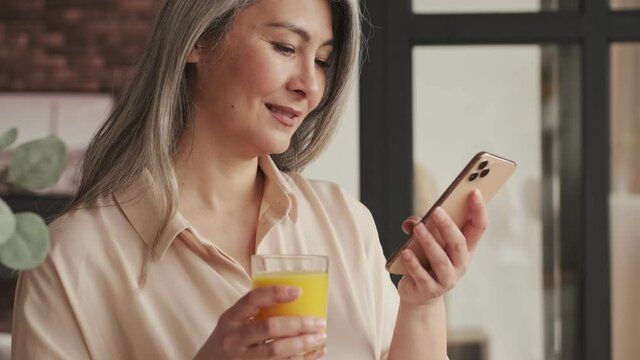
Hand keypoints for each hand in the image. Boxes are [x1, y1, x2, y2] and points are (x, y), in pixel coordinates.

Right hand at [194, 286, 326, 359]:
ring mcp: (242, 358)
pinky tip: (315, 355)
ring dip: (302, 345)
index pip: (252, 299)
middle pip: (269, 328)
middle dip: (298, 324)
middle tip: (318, 322)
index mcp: (231, 318)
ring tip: (320, 338)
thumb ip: (253, 311)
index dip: (276, 293)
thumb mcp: (232, 322)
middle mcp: (234, 338)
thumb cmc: (226, 341)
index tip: (298, 291)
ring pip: (275, 351)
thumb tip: (292, 296)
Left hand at [397, 189, 487, 306]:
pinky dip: (413, 264)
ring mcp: (447, 279)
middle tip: (435, 210)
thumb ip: (420, 226)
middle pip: (459, 243)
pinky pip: (422, 276)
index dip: (479, 210)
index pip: (479, 228)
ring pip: (441, 259)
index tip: (474, 191)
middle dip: (447, 226)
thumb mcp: (426, 241)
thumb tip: (410, 222)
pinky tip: (405, 252)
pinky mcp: (430, 290)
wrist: (419, 294)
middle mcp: (460, 264)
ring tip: (417, 228)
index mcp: (465, 248)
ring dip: (429, 242)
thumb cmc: (426, 260)